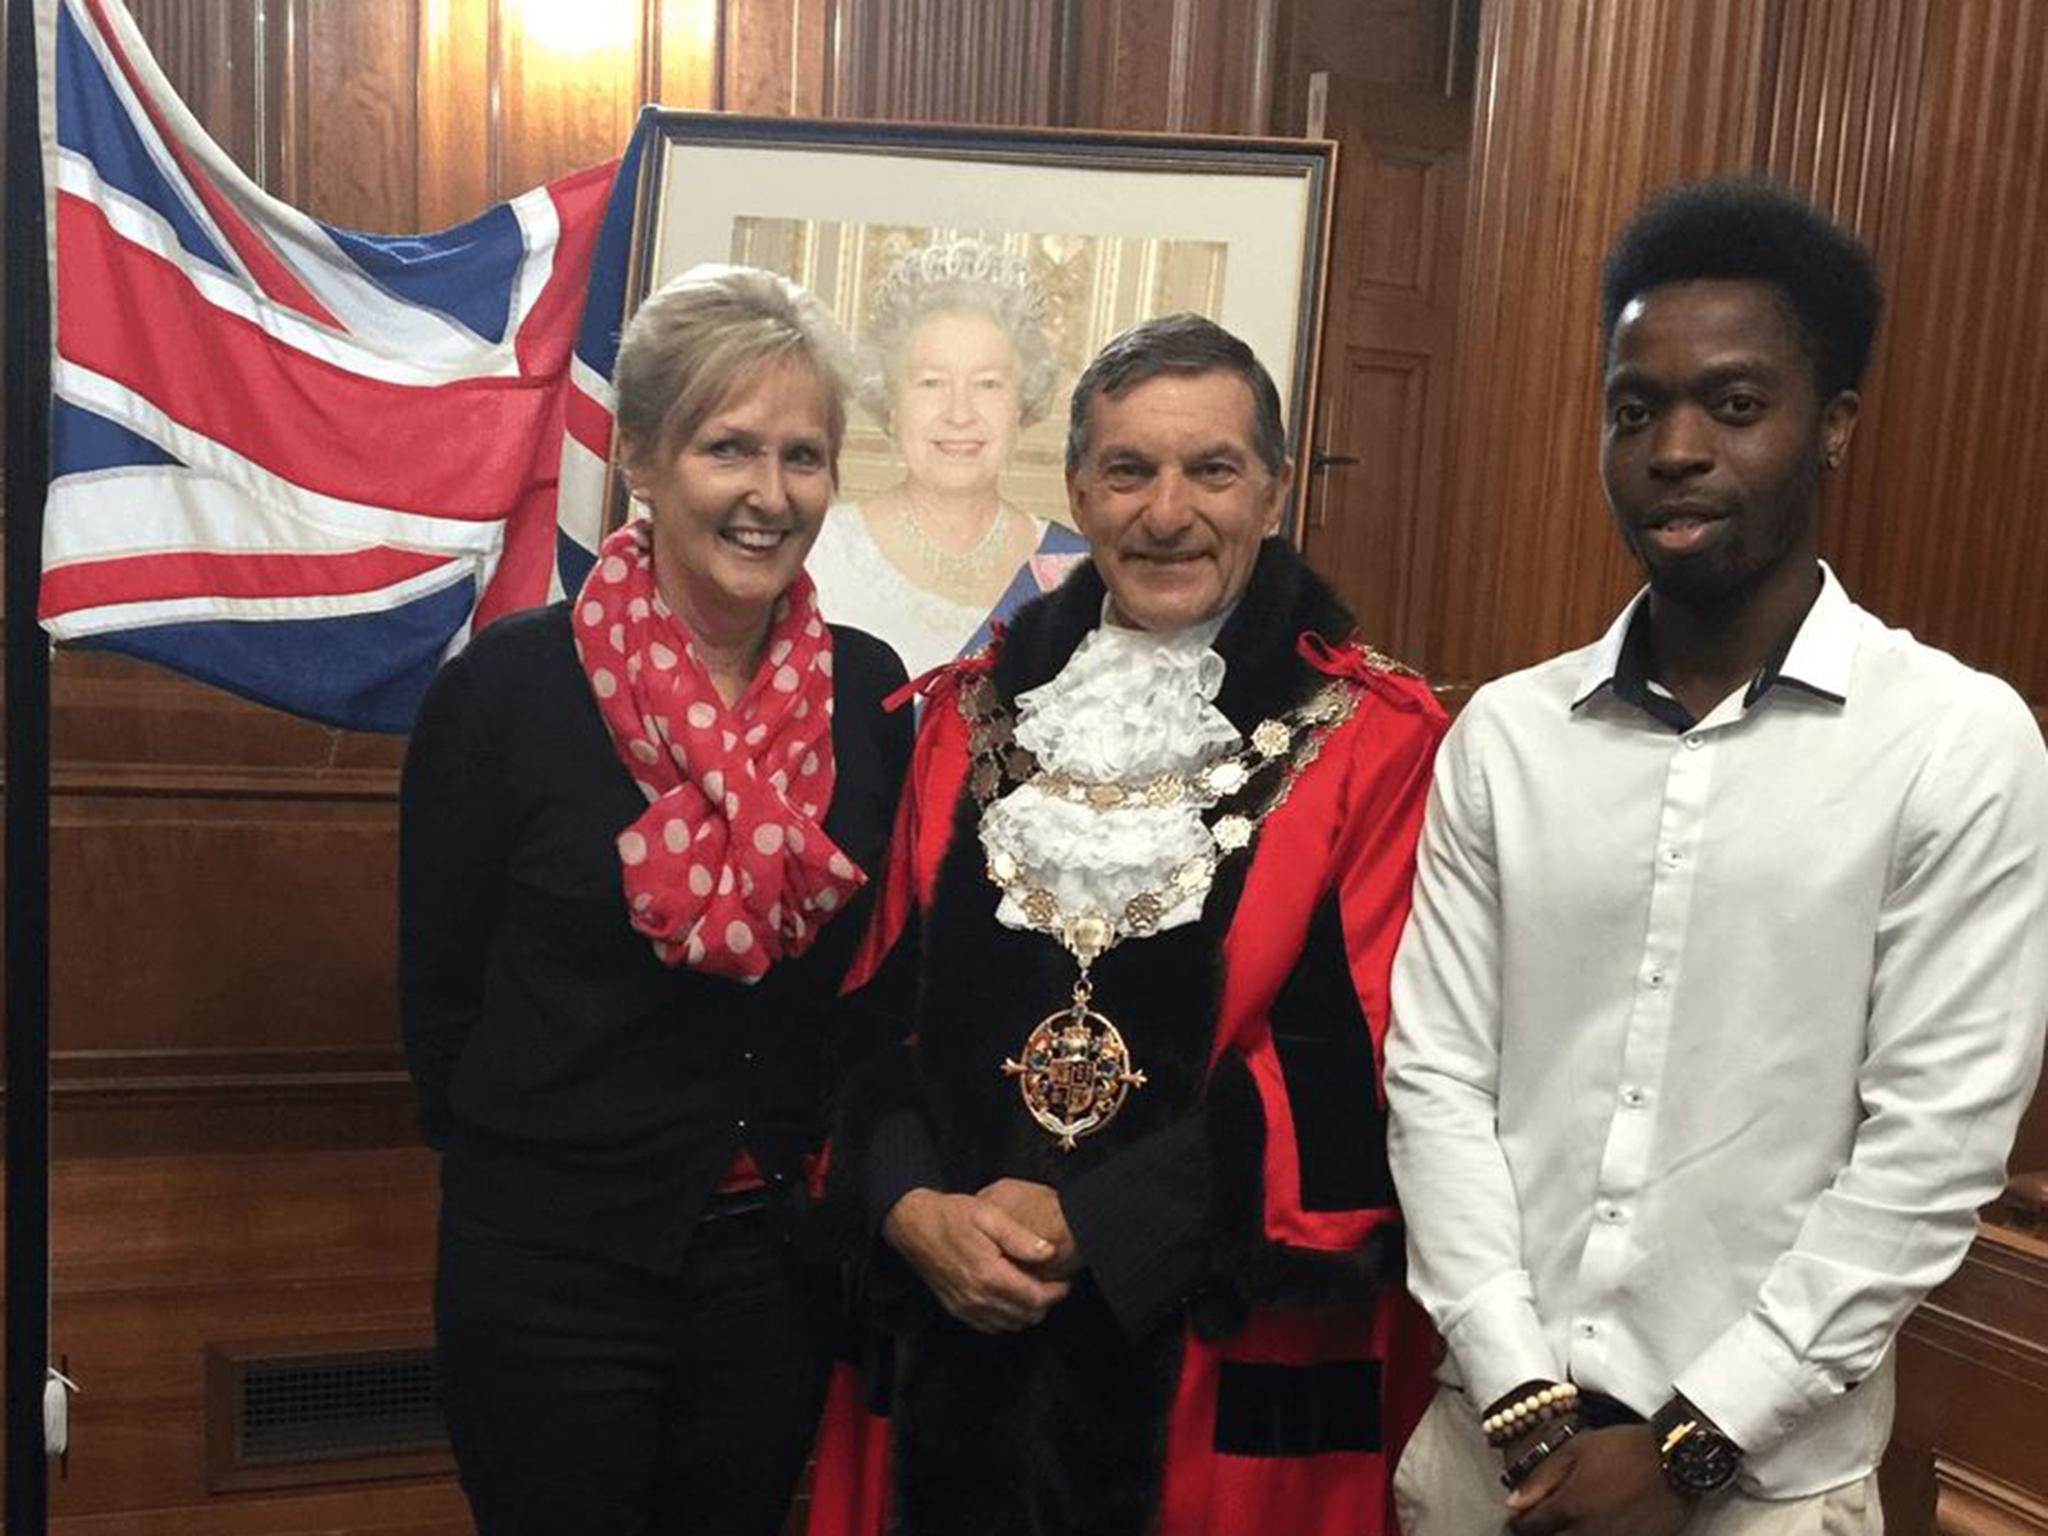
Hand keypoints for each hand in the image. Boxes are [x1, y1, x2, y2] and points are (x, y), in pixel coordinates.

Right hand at [881, 1188, 1071, 1332]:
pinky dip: (1006, 1318)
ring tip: (1034, 1289)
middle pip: (1026, 1316)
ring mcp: (965, 1306)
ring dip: (1027, 1312)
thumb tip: (1049, 1253)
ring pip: (1009, 1325)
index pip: (1036, 1299)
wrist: (913, 1224)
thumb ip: (1021, 1237)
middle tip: (1053, 1283)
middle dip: (1045, 1303)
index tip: (1065, 1280)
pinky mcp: (955, 1308)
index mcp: (989, 1275)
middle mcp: (977, 1297)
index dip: (1057, 1292)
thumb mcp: (990, 1215)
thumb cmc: (951, 1215)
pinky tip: (1010, 1298)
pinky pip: (989, 1326)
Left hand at [1506, 1425, 1691, 1535]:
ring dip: (1566, 1535)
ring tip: (1568, 1524)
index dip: (1518, 1523)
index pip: (1529, 1527)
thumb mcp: (1575, 1450)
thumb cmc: (1623, 1449)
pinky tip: (1593, 1528)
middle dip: (1540, 1534)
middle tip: (1541, 1522)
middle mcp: (1588, 1532)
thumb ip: (1540, 1479)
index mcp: (1569, 1506)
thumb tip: (1512, 1503)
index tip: (1519, 1518)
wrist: (1674, 1460)